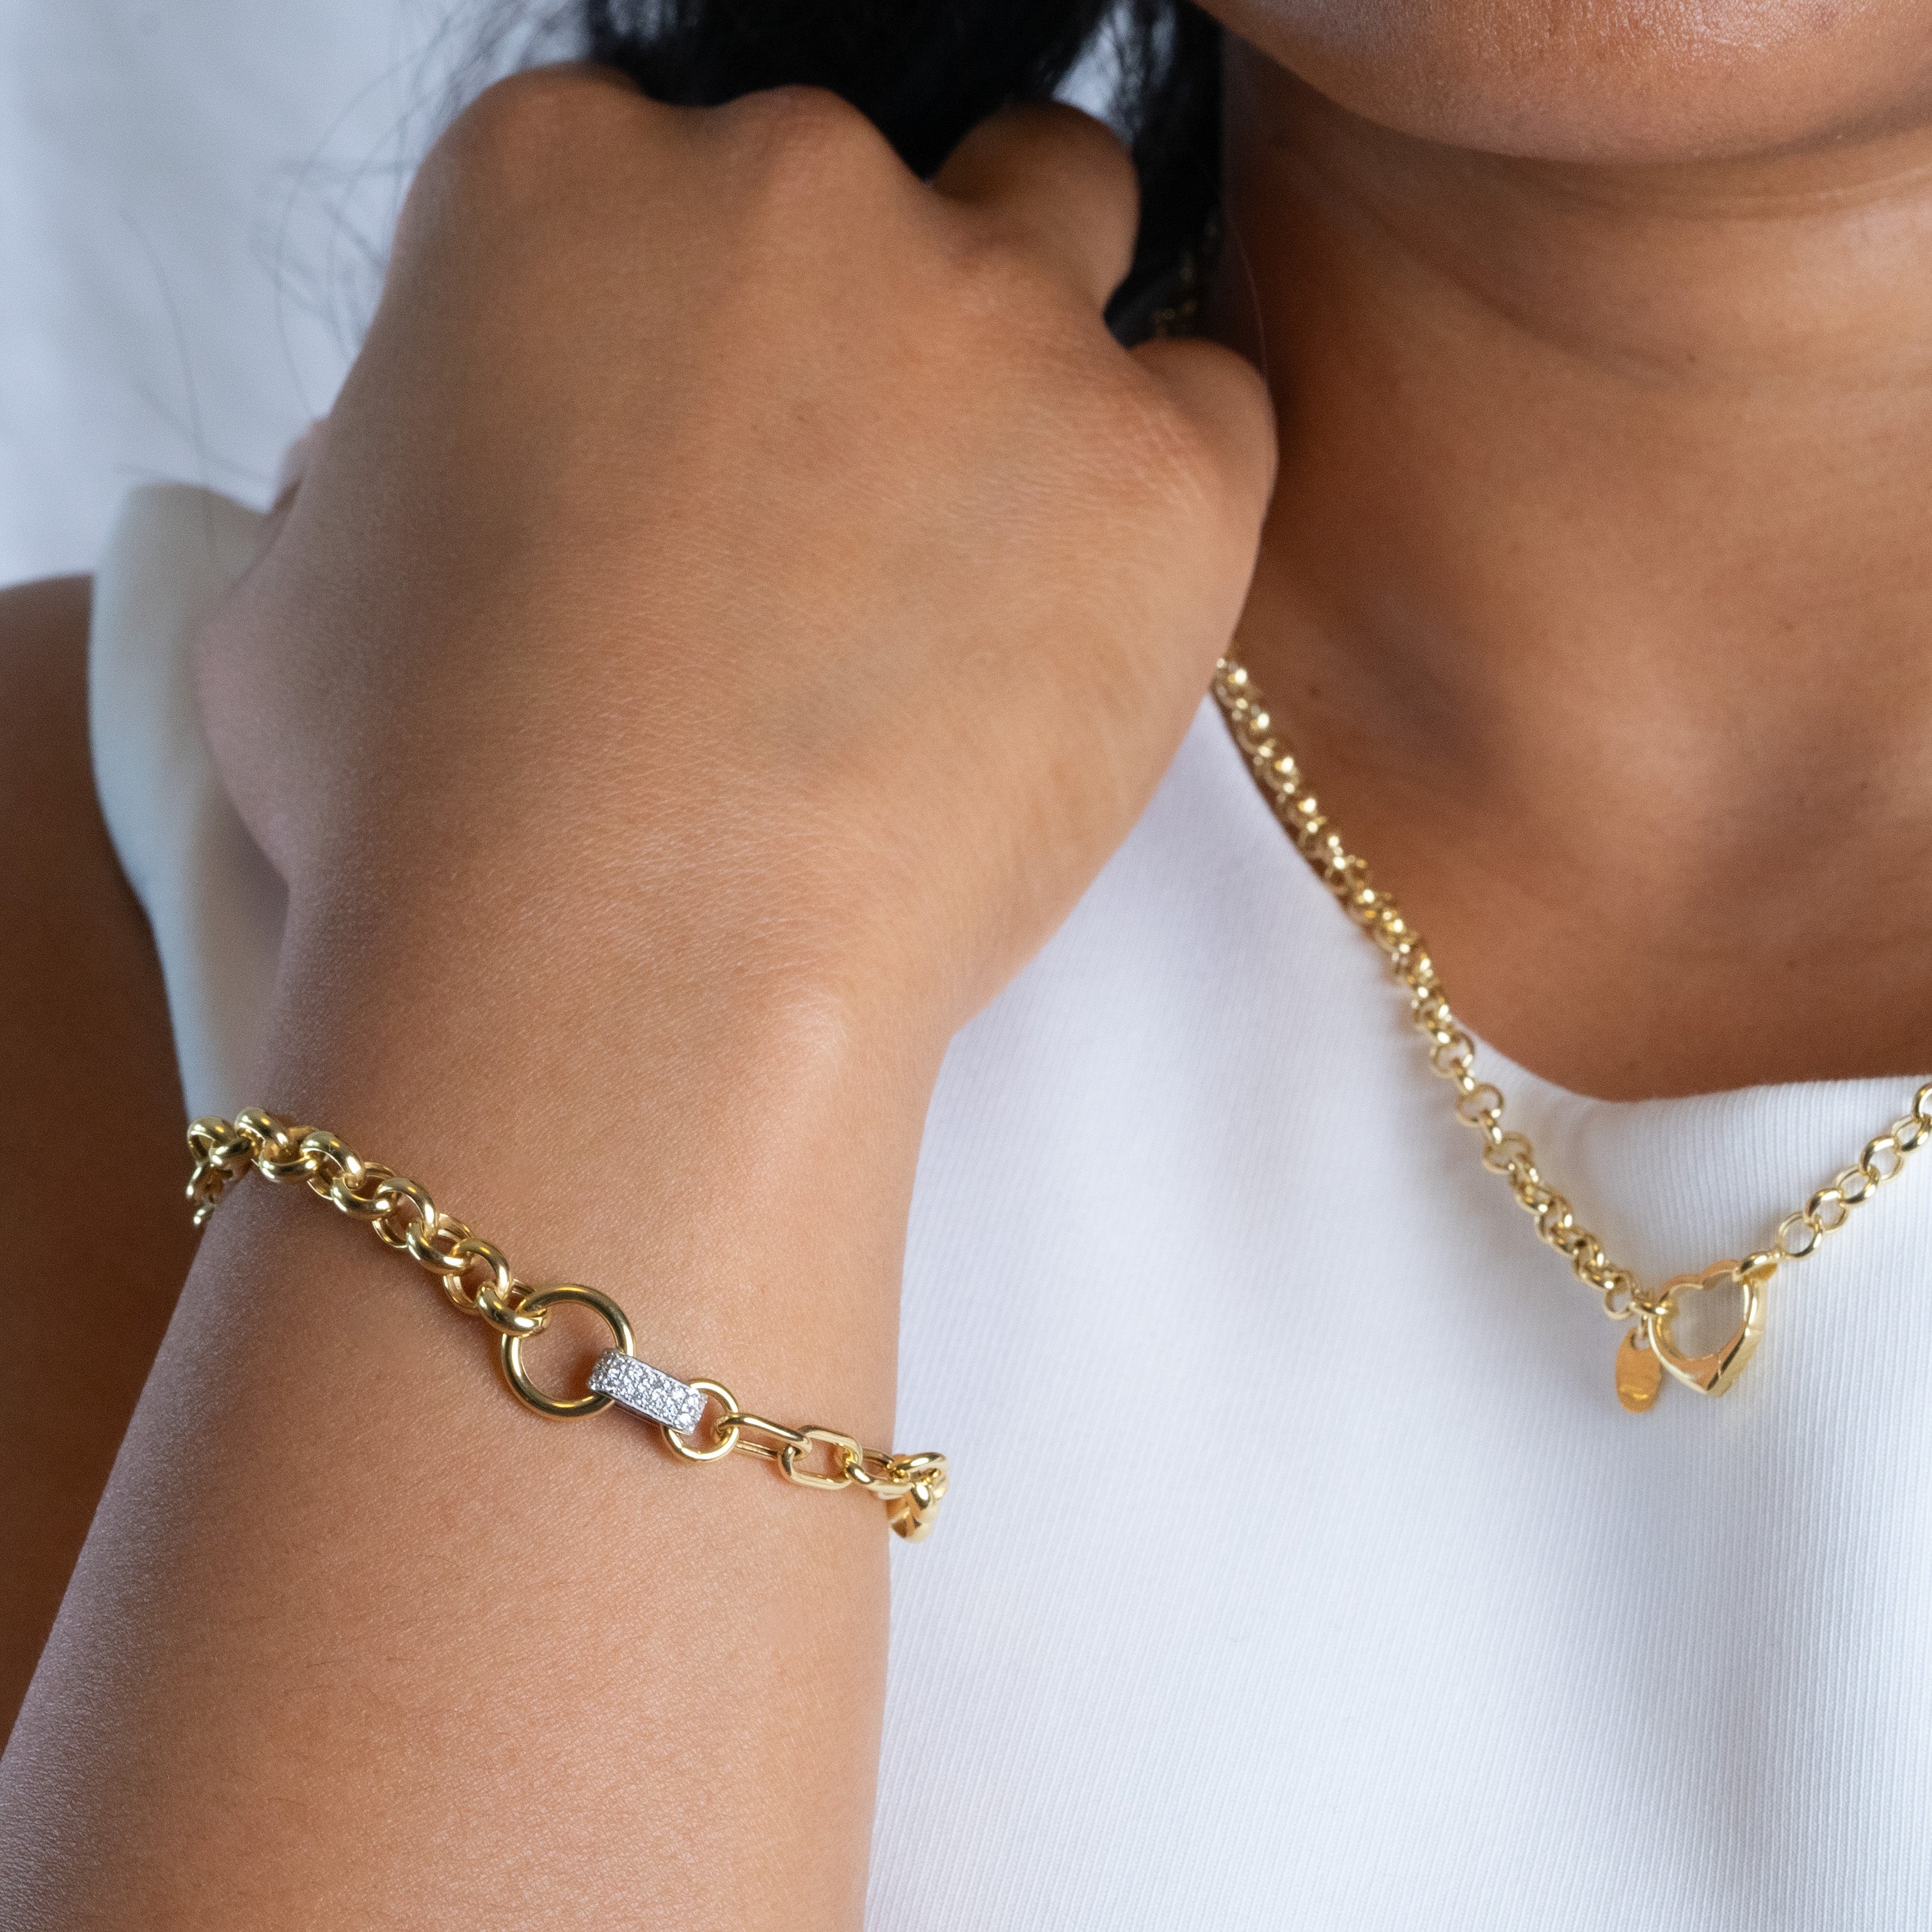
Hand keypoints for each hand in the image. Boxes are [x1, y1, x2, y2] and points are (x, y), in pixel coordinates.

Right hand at [199, 66, 1275, 1076]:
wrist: (608, 971)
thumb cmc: (415, 818)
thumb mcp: (296, 612)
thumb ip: (373, 495)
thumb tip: (401, 495)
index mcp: (557, 180)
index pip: (661, 177)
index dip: (689, 332)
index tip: (703, 463)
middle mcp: (785, 183)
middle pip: (871, 184)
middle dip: (865, 318)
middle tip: (853, 515)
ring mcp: (992, 311)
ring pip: (1063, 225)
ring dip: (1032, 356)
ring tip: (987, 559)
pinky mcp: (1154, 466)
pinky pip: (1210, 413)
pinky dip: (1165, 503)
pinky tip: (1087, 632)